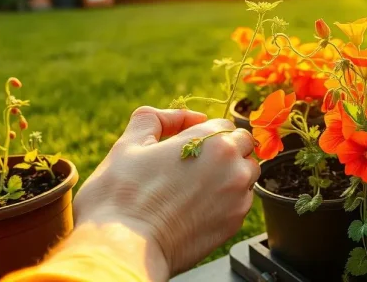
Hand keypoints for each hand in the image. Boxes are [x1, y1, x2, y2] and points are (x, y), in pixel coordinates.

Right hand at [71, 106, 259, 279]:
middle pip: (243, 146)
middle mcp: (233, 166)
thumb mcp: (129, 143)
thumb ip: (156, 118)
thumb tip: (186, 117)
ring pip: (246, 174)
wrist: (122, 248)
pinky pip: (241, 201)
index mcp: (211, 141)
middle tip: (194, 165)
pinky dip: (226, 200)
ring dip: (229, 174)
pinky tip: (197, 207)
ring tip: (195, 187)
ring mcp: (237, 196)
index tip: (188, 146)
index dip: (205, 133)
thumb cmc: (120, 197)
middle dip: (224, 150)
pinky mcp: (234, 223)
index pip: (224, 124)